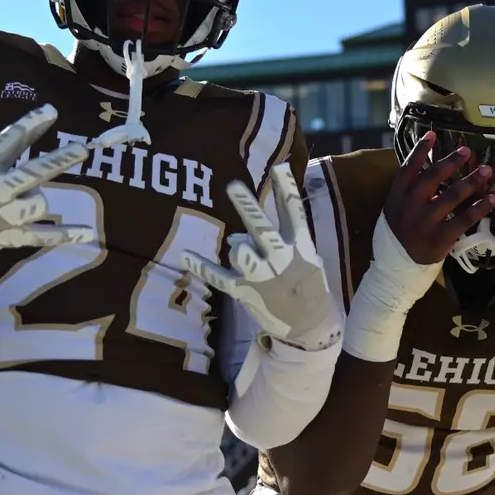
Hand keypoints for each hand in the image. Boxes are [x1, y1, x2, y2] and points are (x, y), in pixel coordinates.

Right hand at [0, 105, 93, 263]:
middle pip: (33, 173)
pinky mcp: (10, 237)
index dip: (31, 123)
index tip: (52, 111)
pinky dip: (67, 236)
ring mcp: (4, 217)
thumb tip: (34, 129)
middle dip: (58, 161)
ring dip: (37, 202)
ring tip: (23, 203)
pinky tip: (88, 233)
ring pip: (40, 204)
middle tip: (82, 151)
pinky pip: (44, 237)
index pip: (9, 140)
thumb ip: (3, 152)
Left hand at [182, 164, 342, 350]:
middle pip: (262, 228)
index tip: (279, 167)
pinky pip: (218, 277)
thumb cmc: (308, 285)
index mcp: (301, 247)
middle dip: (247, 207)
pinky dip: (201, 267)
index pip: (294, 213)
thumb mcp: (308, 257)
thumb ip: (285, 236)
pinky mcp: (245, 291)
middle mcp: (282, 259)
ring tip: (245, 253)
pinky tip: (185, 255)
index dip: (287, 189)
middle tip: (232, 185)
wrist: (310, 327)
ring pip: (239, 249)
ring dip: (238, 247)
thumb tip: (247, 224)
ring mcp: (263, 277)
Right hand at [383, 131, 494, 265]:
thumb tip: (432, 167)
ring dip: (470, 181)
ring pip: (450, 197)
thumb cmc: (401, 234)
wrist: (397, 267)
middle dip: (450, 162)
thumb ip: (410, 191)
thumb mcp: (396, 210)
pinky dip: (478, 208)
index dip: (419, 150)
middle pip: (431, 178)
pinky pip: (463, 220)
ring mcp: (424, 224)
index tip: (433, 133)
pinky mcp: (439, 239)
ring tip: (486, 170)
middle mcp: (409, 208)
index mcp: (396, 198)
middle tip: (467, 151)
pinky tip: (491, 200)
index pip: (407, 169)